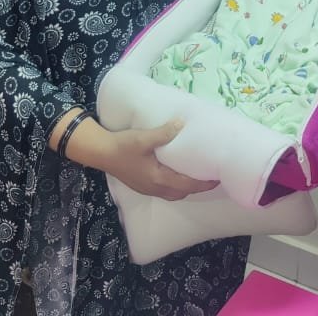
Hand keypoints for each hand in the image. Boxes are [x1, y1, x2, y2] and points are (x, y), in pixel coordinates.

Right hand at [100, 120, 218, 200]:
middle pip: (182, 192)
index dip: (203, 183)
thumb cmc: (123, 146)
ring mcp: (147, 188)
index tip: (217, 179)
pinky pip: (165, 190)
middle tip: (211, 177)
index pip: (187, 184)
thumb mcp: (144, 138)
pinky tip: (176, 175)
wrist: (101, 153)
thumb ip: (164, 133)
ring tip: (197, 176)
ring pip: (173, 193)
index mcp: (158, 178)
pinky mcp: (142, 185)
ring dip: (186, 187)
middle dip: (197, 187)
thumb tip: (182, 123)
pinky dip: (176, 186)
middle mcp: (155, 187)